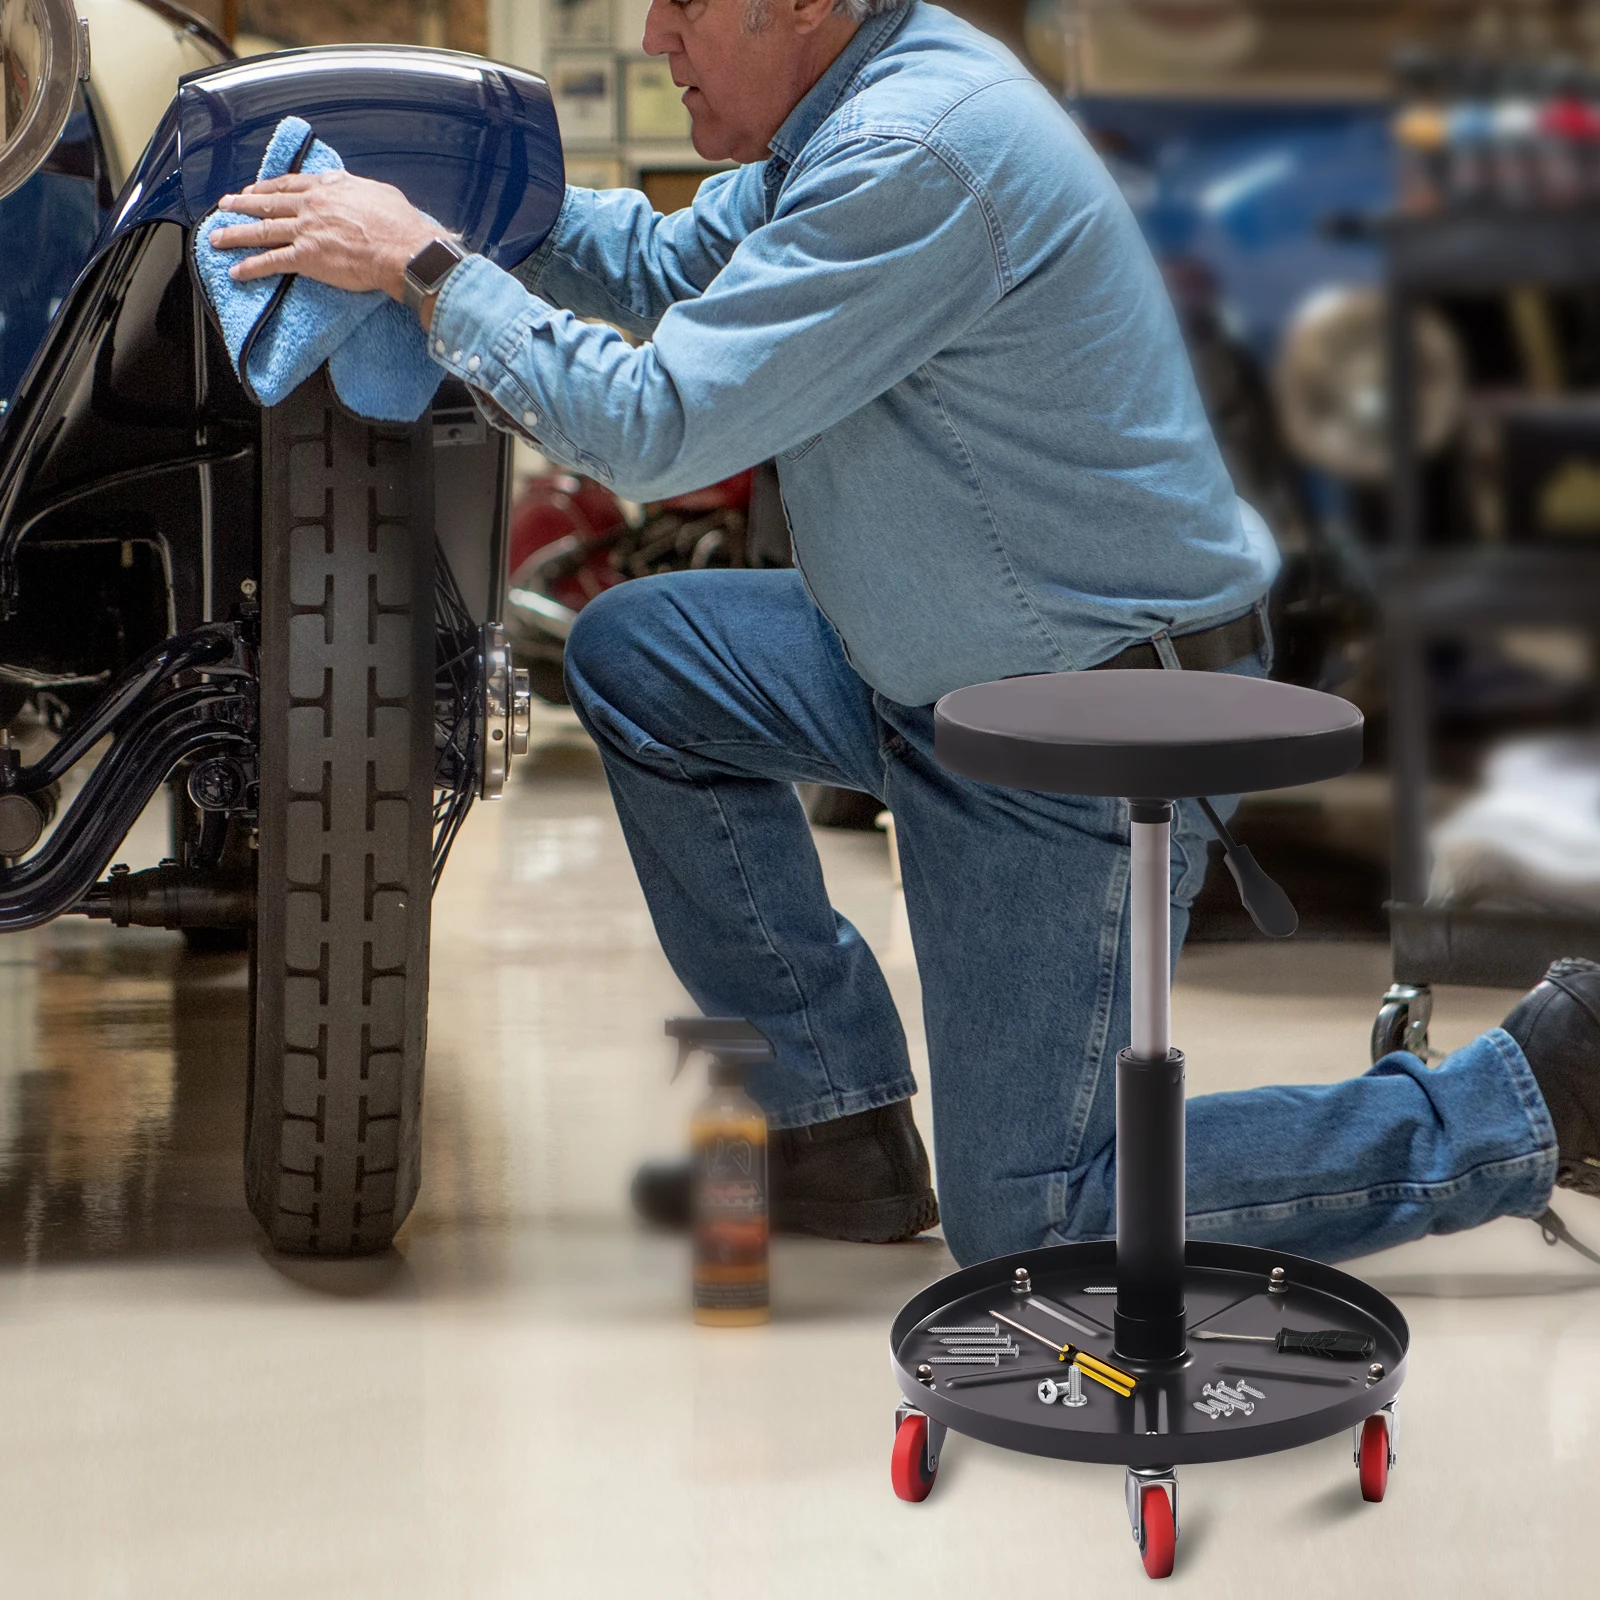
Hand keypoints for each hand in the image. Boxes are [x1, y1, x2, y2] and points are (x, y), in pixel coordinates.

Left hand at [208, 171, 443, 310]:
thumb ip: (359, 190)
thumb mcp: (378, 192)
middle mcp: (310, 205)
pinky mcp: (306, 257)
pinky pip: (272, 262)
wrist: (402, 248)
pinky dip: (251, 267)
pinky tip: (236, 271)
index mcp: (328, 187)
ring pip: (261, 230)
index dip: (268, 187)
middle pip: (267, 203)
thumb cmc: (399, 224)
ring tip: (217, 237)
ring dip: (235, 233)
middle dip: (242, 205)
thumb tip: (359, 193)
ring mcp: (305, 231)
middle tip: (224, 205)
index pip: (290, 184)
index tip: (255, 190)